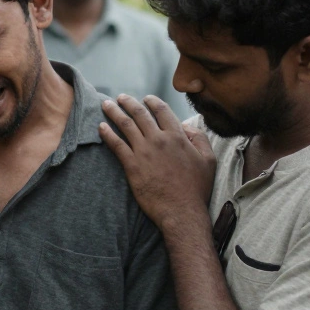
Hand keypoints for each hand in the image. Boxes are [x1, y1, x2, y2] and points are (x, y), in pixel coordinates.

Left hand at [99, 94, 215, 230]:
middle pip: (139, 114)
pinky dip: (107, 134)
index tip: (146, 99)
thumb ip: (199, 138)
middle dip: (128, 103)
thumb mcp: (208, 160)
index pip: (161, 110)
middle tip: (120, 98)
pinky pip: (116, 145)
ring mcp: (144, 152)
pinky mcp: (132, 166)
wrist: (182, 211)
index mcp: (177, 136)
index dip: (152, 101)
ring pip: (125, 125)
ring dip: (114, 112)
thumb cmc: (196, 188)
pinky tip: (101, 127)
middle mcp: (159, 139)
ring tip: (106, 105)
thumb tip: (187, 126)